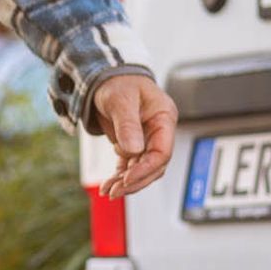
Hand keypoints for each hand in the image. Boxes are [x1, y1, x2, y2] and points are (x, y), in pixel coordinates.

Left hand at [93, 74, 176, 198]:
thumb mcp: (120, 100)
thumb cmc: (118, 83)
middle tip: (114, 191)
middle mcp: (158, 131)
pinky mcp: (133, 144)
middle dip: (135, 181)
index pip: (162, 152)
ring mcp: (147, 139)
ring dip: (125, 182)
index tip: (127, 179)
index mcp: (164, 118)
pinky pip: (130, 165)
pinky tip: (108, 185)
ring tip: (107, 191)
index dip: (146, 168)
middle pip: (154, 165)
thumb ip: (128, 124)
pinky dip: (120, 177)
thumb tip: (134, 150)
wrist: (106, 77)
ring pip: (141, 169)